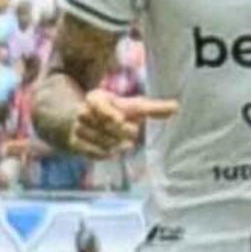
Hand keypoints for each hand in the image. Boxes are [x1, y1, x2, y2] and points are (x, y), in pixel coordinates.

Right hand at [63, 90, 179, 159]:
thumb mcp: (131, 107)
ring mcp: (77, 128)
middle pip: (103, 124)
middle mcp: (83, 111)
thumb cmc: (113, 112)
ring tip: (124, 145)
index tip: (119, 119)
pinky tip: (113, 152)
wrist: (82, 122)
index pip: (98, 103)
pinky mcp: (74, 143)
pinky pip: (90, 150)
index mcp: (96, 98)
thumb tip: (176, 107)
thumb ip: (152, 108)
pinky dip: (103, 152)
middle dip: (119, 131)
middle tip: (130, 134)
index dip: (108, 111)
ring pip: (98, 139)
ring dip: (113, 143)